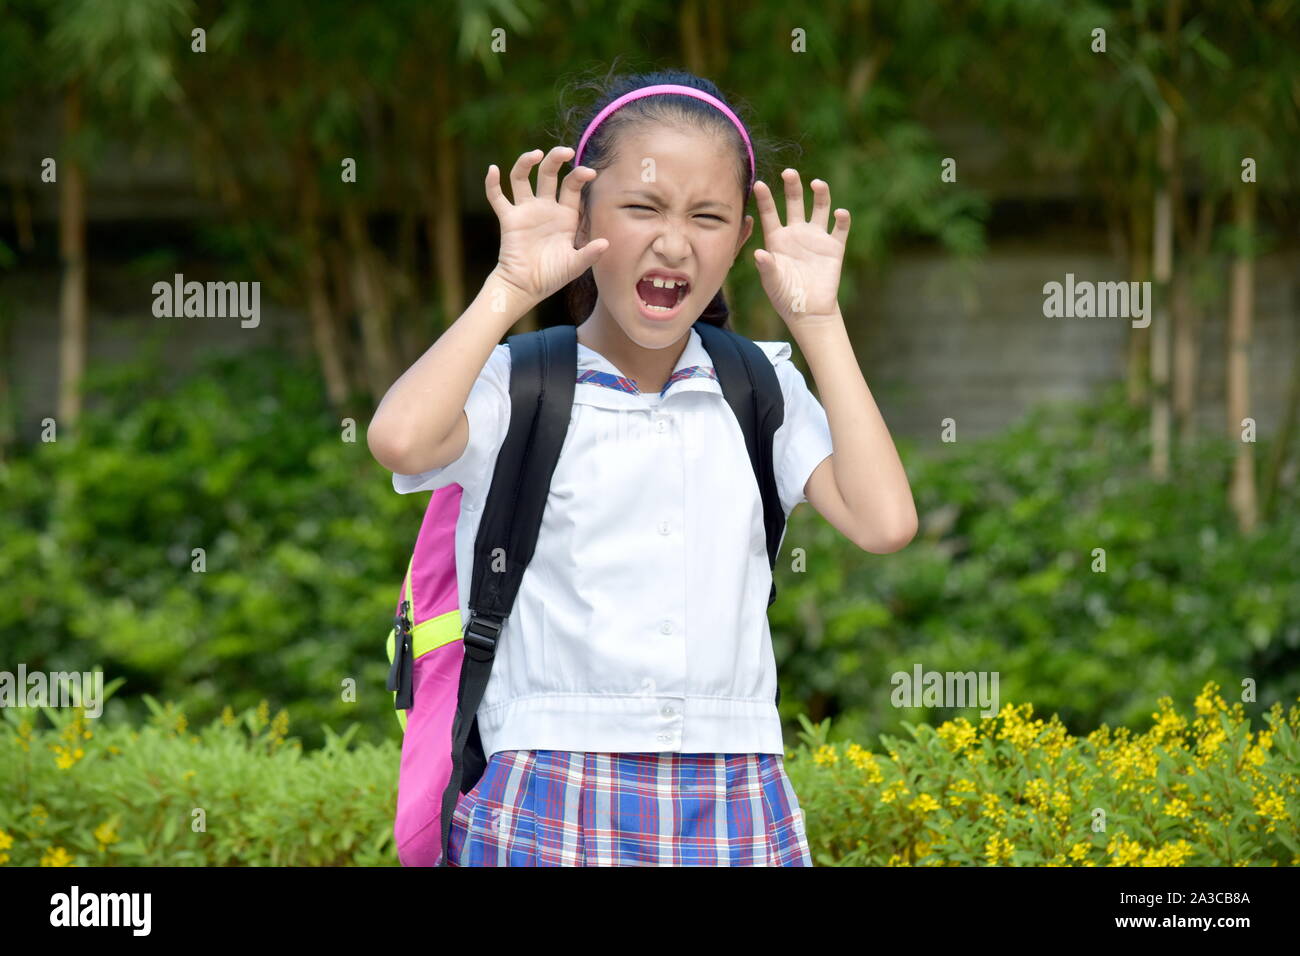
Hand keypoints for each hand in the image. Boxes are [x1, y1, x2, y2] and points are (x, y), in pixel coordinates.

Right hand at [487, 146, 608, 306]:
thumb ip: (589, 254)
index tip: (589, 173)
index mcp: (565, 215)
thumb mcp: (575, 265)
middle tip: (565, 151)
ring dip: (525, 163)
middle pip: (548, 174)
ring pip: (522, 178)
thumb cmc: (552, 276)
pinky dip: (492, 183)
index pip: (572, 186)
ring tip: (535, 154)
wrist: (526, 287)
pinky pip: (497, 197)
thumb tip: (606, 243)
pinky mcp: (509, 219)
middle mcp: (545, 207)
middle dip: (556, 159)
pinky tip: (492, 170)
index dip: (580, 176)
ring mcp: (525, 211)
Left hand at [752, 169, 849, 325]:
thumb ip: (766, 267)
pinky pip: (840, 228)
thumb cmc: (785, 297)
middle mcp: (796, 233)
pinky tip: (840, 213)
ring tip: (817, 184)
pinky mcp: (834, 247)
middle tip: (789, 172)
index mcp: (777, 239)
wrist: (808, 310)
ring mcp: (816, 237)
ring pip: (819, 208)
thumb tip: (759, 253)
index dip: (765, 199)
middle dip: (793, 186)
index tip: (758, 184)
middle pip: (795, 202)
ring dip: (820, 194)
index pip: (770, 213)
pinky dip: (842, 219)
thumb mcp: (772, 283)